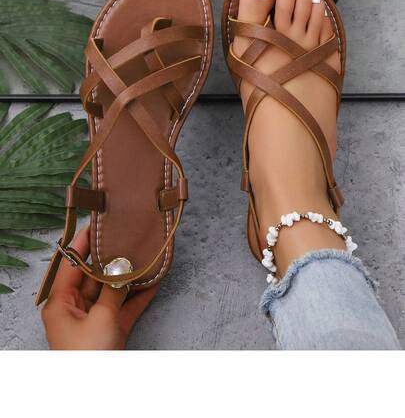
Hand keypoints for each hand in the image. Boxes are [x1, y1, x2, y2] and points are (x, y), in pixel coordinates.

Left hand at [41, 226, 158, 349]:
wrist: (98, 394)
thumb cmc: (88, 359)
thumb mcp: (101, 319)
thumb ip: (112, 290)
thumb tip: (122, 268)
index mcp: (61, 304)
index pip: (70, 264)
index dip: (82, 242)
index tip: (96, 222)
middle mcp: (75, 309)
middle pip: (94, 275)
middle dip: (112, 257)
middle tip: (126, 235)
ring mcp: (94, 320)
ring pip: (112, 289)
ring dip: (128, 275)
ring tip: (143, 253)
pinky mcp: (111, 330)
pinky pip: (125, 306)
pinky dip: (139, 294)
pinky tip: (154, 280)